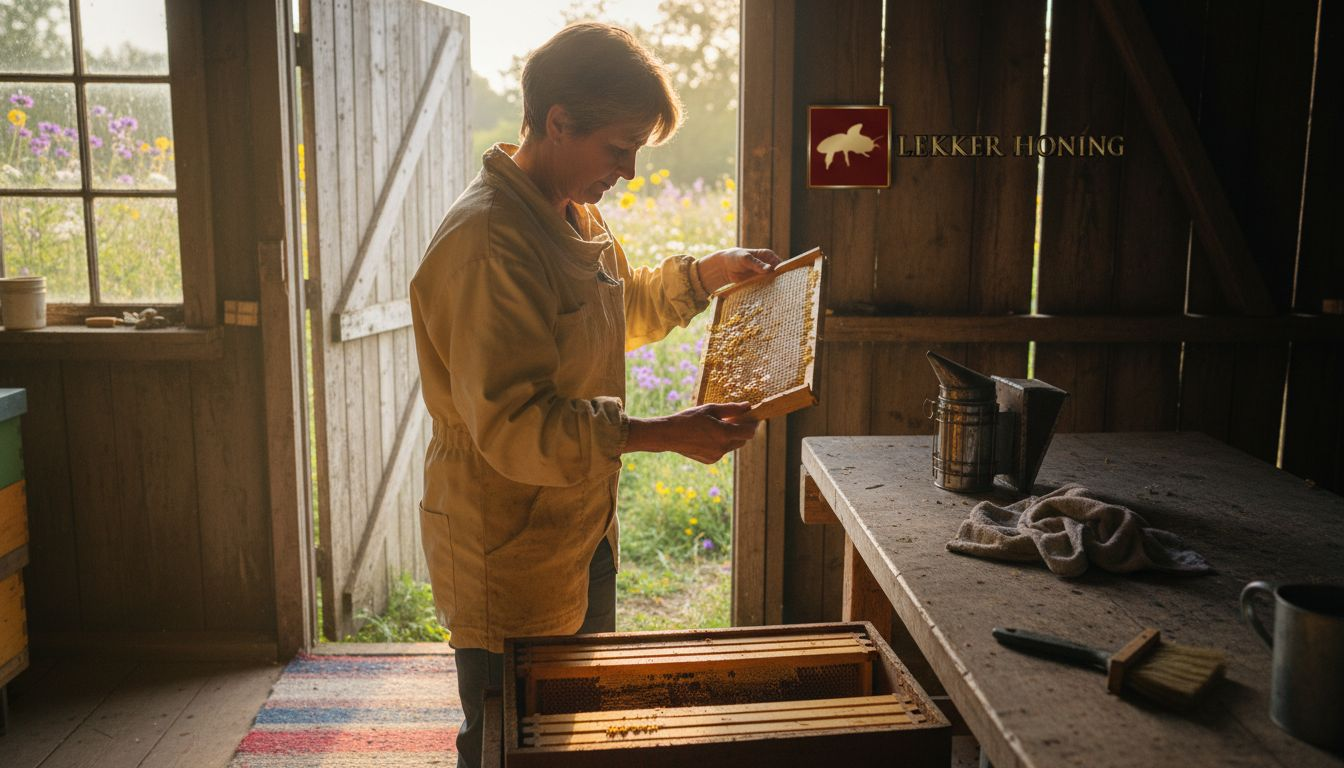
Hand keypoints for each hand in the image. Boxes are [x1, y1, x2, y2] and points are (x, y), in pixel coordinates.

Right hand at [625, 402, 758, 462]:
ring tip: (719, 426)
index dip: (753, 424)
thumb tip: (748, 406)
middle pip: (743, 440)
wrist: (670, 435)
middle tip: (736, 419)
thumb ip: (732, 409)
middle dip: (742, 430)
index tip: (752, 417)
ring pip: (732, 446)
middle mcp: (722, 447)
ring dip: (731, 437)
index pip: (749, 432)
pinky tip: (708, 436)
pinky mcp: (710, 460)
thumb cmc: (689, 418)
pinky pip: (722, 451)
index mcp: (724, 433)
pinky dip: (721, 444)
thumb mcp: (711, 409)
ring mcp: (717, 456)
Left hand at [696, 248, 780, 292]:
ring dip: (773, 288)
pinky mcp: (759, 282)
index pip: (780, 264)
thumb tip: (769, 269)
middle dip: (780, 281)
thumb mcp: (746, 259)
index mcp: (768, 255)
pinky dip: (766, 292)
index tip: (783, 279)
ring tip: (775, 295)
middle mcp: (769, 265)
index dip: (783, 271)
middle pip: (778, 274)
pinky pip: (765, 288)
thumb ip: (757, 264)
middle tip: (781, 290)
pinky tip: (767, 297)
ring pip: (773, 282)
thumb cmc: (735, 258)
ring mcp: (764, 275)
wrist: (724, 267)